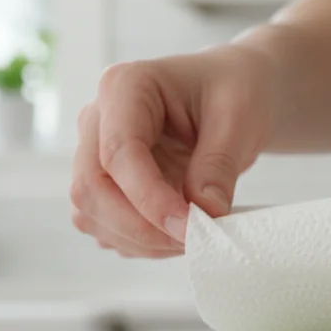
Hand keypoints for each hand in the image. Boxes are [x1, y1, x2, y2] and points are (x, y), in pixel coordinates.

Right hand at [69, 47, 273, 257]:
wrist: (232, 93)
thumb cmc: (233, 93)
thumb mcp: (239, 120)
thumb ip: (218, 165)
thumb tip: (205, 212)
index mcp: (124, 87)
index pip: (118, 152)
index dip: (150, 199)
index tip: (190, 227)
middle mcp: (97, 120)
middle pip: (91, 188)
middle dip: (141, 227)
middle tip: (194, 240)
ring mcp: (94, 153)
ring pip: (91, 213)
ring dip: (140, 240)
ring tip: (191, 237)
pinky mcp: (104, 183)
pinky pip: (104, 226)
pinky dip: (139, 243)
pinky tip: (176, 235)